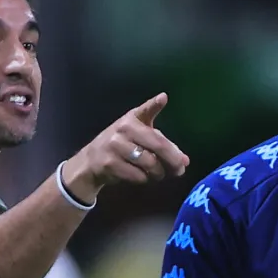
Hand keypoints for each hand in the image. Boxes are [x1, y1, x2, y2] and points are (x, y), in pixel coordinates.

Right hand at [62, 93, 188, 201]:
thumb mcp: (138, 135)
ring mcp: (115, 146)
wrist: (91, 160)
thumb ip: (163, 144)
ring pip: (150, 164)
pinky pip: (138, 176)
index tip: (163, 98)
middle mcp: (123, 129)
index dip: (154, 104)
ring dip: (158, 173)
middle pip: (158, 145)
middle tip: (180, 169)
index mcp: (132, 119)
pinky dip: (144, 179)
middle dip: (173, 160)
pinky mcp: (110, 164)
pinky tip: (141, 176)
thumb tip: (185, 161)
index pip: (145, 110)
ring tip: (156, 173)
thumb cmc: (122, 146)